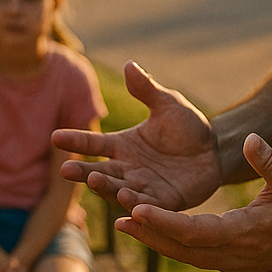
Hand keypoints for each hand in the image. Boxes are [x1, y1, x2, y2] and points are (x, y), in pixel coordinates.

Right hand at [52, 62, 221, 211]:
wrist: (216, 150)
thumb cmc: (188, 127)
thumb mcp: (167, 104)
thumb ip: (147, 90)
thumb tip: (130, 64)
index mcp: (123, 145)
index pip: (94, 144)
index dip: (75, 140)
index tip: (56, 137)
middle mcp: (127, 168)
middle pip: (100, 172)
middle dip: (83, 172)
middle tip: (66, 170)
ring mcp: (143, 187)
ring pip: (118, 190)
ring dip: (106, 188)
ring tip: (96, 181)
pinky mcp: (163, 202)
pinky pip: (147, 206)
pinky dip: (136, 207)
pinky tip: (127, 204)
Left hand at [114, 134, 271, 271]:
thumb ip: (270, 162)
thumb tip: (250, 141)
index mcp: (247, 234)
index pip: (195, 233)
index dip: (164, 222)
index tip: (137, 210)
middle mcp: (237, 255)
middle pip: (183, 249)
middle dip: (150, 235)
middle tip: (118, 219)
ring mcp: (236, 264)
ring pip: (187, 256)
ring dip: (157, 241)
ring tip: (127, 224)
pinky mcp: (235, 264)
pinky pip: (197, 256)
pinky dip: (174, 244)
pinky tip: (156, 230)